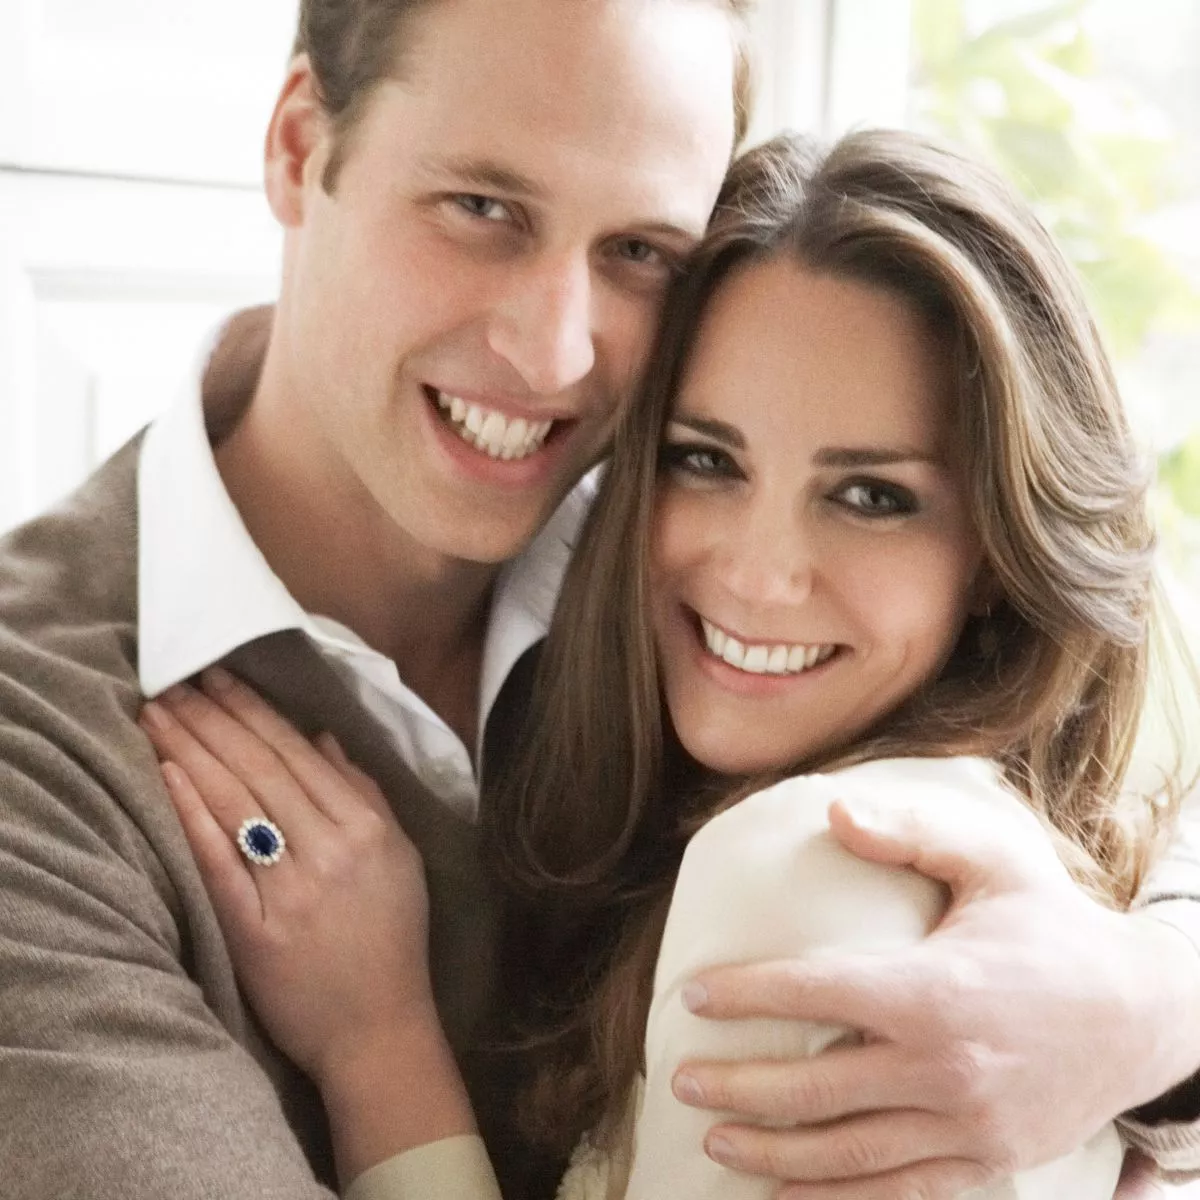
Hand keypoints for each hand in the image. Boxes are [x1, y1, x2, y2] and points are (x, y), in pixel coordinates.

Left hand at [139, 668, 436, 1086]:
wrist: (378, 1026)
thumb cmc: (393, 939)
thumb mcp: (401, 858)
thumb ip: (367, 794)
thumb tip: (324, 739)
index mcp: (367, 828)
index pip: (300, 755)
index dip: (255, 712)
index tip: (221, 678)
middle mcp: (331, 850)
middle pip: (261, 769)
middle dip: (215, 719)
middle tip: (177, 682)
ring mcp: (292, 890)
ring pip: (236, 803)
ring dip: (193, 751)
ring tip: (161, 714)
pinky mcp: (255, 929)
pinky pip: (219, 862)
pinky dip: (193, 815)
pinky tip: (169, 776)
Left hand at [671, 793, 1199, 1198]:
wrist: (1146, 1012)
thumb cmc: (1057, 927)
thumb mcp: (994, 861)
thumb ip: (912, 835)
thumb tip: (833, 811)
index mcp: (935, 990)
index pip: (815, 992)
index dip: (747, 994)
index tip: (693, 996)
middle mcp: (946, 1068)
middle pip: (815, 1087)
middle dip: (739, 1086)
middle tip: (683, 1080)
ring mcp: (968, 1126)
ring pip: (848, 1152)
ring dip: (772, 1152)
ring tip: (715, 1141)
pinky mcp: (988, 1162)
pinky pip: (900, 1192)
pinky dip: (838, 1197)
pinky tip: (789, 1191)